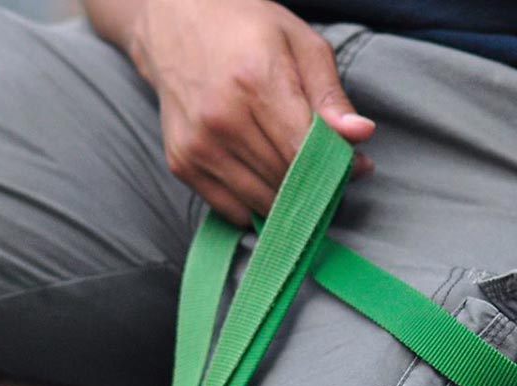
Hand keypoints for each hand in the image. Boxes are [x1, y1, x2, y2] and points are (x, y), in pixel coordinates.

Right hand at [102, 0, 374, 223]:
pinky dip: (255, 205)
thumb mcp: (301, 45)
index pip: (303, 151)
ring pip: (259, 200)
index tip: (354, 168)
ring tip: (298, 176)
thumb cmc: (246, 30)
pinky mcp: (181, 164)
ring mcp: (197, 146)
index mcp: (256, 83)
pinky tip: (265, 181)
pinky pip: (230, 208)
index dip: (336, 168)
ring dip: (287, 198)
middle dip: (316, 183)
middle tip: (331, 171)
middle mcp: (221, 120)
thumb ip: (330, 95)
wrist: (176, 25)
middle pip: (284, 179)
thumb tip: (360, 135)